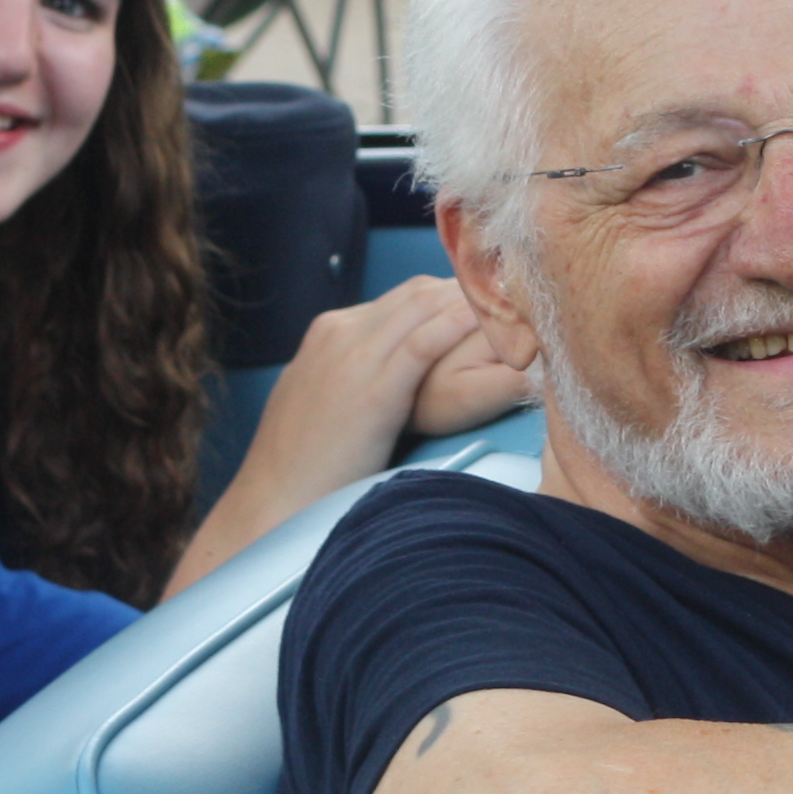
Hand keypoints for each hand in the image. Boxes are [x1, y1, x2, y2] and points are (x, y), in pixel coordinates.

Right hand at [168, 278, 514, 591]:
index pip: (404, 297)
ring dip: (475, 310)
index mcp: (330, 332)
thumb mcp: (324, 405)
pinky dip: (460, 331)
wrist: (271, 500)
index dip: (451, 301)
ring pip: (426, 308)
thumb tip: (392, 384)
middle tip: (518, 309)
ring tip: (521, 318)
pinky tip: (494, 334)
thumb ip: (355, 380)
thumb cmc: (301, 467)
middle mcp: (341, 333)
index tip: (491, 314)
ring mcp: (352, 357)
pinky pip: (422, 343)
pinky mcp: (370, 389)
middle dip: (470, 297)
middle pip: (420, 294)